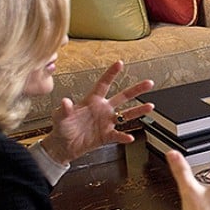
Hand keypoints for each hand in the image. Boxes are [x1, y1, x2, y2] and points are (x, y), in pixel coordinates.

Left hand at [39, 61, 153, 164]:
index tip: (120, 63)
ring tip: (150, 106)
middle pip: (123, 96)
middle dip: (136, 89)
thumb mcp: (60, 117)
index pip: (104, 84)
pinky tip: (130, 137)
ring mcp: (106, 122)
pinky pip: (118, 135)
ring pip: (126, 114)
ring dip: (138, 111)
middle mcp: (102, 109)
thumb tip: (65, 101)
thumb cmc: (61, 128)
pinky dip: (124, 136)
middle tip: (148, 83)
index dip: (111, 73)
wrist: (63, 146)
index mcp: (92, 101)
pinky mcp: (106, 136)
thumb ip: (64, 109)